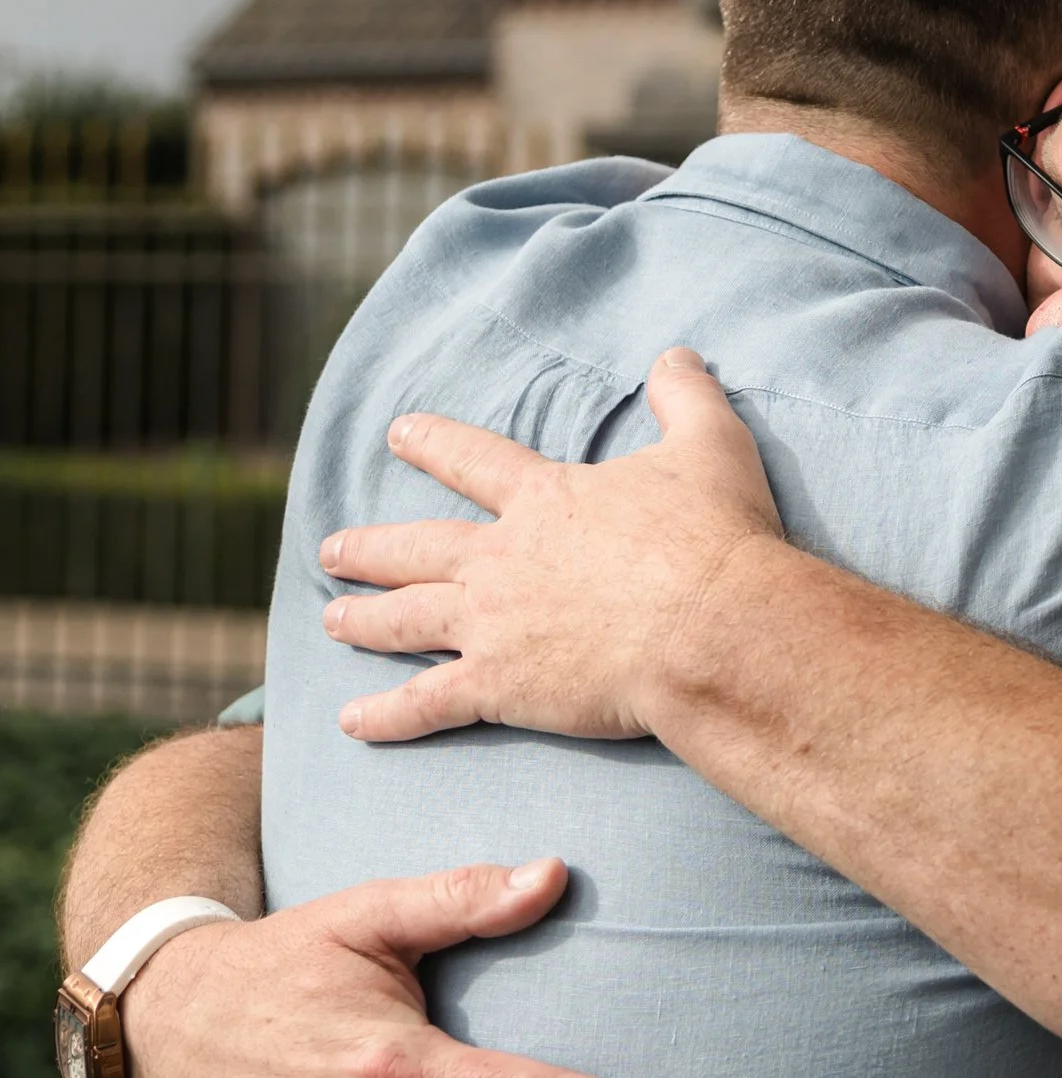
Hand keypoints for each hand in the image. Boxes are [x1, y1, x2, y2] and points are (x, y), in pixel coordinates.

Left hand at [322, 345, 785, 747]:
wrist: (710, 627)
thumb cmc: (714, 539)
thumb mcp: (710, 447)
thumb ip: (685, 398)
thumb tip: (676, 356)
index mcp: (545, 500)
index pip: (474, 461)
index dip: (434, 444)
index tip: (399, 433)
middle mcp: (502, 558)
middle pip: (418, 547)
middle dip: (371, 548)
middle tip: (331, 550)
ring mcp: (492, 622)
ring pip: (407, 618)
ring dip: (365, 619)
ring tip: (332, 621)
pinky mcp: (499, 684)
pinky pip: (426, 702)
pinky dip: (386, 715)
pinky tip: (350, 722)